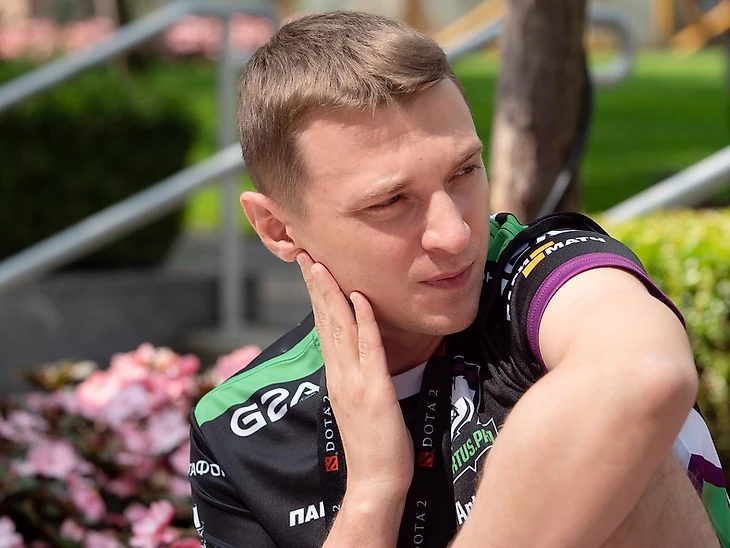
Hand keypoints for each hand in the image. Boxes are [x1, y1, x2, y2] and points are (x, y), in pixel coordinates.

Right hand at [297, 252, 413, 501]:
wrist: (374, 483)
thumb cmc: (372, 445)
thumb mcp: (356, 403)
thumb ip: (351, 376)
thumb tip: (351, 354)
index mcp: (336, 375)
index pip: (323, 327)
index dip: (316, 296)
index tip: (311, 269)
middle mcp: (339, 373)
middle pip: (325, 321)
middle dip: (316, 286)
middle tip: (306, 255)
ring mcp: (354, 381)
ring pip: (340, 329)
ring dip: (332, 295)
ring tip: (321, 266)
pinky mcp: (374, 390)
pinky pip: (369, 349)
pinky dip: (364, 322)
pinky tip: (359, 298)